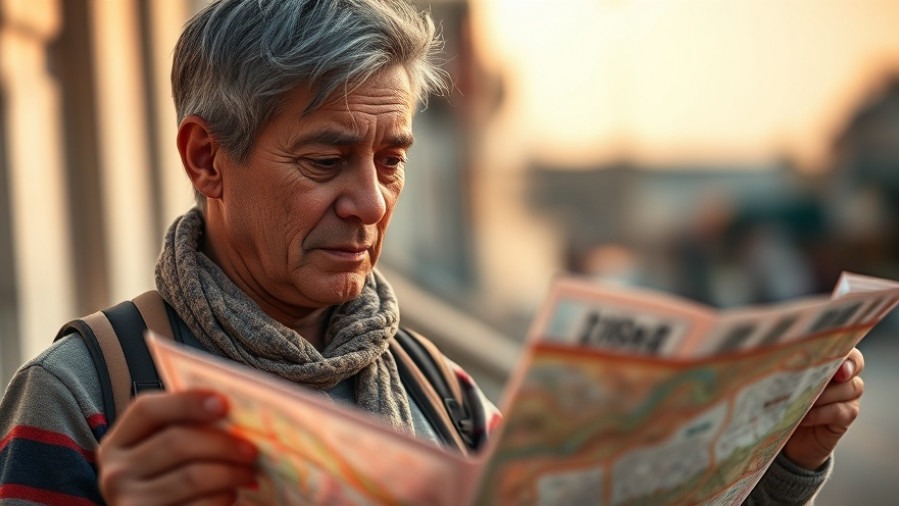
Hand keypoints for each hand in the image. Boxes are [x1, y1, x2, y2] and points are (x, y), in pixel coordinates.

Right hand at [97, 390, 257, 504]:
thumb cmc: (166, 480)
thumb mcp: (161, 451)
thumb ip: (185, 428)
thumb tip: (232, 410)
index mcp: (119, 442)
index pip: (147, 409)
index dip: (187, 402)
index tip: (225, 403)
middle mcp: (116, 471)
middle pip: (176, 442)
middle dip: (222, 443)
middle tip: (251, 448)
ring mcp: (129, 502)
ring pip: (191, 476)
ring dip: (230, 473)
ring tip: (248, 473)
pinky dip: (221, 498)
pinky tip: (231, 494)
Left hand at [783, 348, 864, 469]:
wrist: (789, 436)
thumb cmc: (783, 400)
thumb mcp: (784, 382)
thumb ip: (788, 368)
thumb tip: (774, 357)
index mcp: (830, 361)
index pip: (847, 350)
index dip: (846, 353)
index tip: (836, 360)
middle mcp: (844, 377)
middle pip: (854, 367)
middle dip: (839, 370)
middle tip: (822, 377)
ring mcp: (848, 397)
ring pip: (850, 388)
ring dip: (825, 394)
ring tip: (802, 400)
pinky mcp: (845, 418)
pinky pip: (842, 411)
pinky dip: (821, 413)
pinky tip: (803, 417)